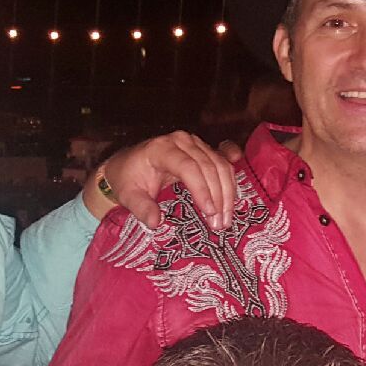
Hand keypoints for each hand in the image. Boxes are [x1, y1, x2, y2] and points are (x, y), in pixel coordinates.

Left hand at [83, 131, 237, 229]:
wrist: (128, 165)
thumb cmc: (128, 179)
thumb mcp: (128, 195)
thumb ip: (141, 208)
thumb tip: (156, 222)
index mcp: (161, 148)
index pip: (189, 167)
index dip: (202, 189)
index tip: (209, 212)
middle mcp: (181, 141)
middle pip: (209, 166)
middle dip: (218, 197)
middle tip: (219, 224)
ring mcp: (195, 143)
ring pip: (220, 165)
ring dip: (227, 193)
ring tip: (225, 219)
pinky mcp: (203, 149)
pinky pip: (224, 161)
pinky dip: (232, 178)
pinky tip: (238, 192)